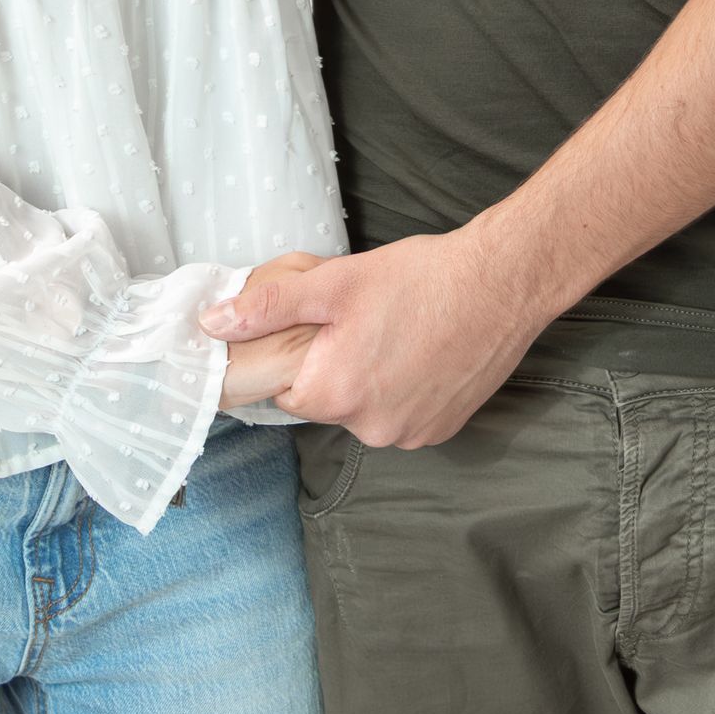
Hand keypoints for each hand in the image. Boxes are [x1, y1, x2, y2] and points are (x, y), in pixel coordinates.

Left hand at [203, 228, 536, 449]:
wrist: (502, 283)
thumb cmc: (420, 279)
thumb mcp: (334, 283)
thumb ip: (268, 308)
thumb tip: (212, 324)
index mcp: (336, 395)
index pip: (288, 392)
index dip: (299, 356)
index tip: (322, 329)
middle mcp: (372, 429)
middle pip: (330, 402)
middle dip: (338, 366)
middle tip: (364, 321)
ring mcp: (412, 434)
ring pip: (368, 410)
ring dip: (374, 380)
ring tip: (398, 333)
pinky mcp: (443, 430)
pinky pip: (405, 416)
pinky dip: (407, 390)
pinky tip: (423, 352)